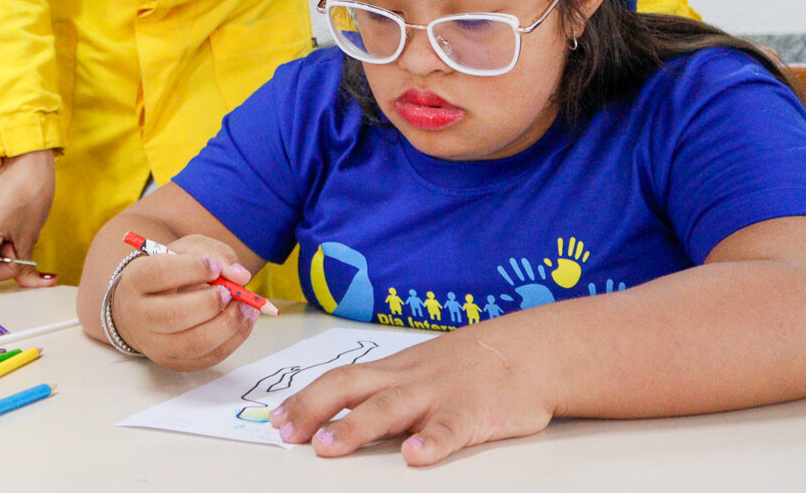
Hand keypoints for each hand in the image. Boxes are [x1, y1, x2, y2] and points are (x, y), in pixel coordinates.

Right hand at [109, 235, 257, 369]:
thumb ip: (214, 253)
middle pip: (174, 315)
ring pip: (193, 343)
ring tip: (246, 306)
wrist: (146, 306)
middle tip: (231, 292)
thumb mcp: (187, 251)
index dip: (192, 269)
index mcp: (137, 280)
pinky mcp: (173, 363)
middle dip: (211, 303)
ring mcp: (155, 344)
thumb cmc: (170, 273)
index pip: (161, 274)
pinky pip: (208, 358)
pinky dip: (234, 340)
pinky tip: (244, 321)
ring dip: (228, 325)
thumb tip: (241, 276)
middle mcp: (139, 316)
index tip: (214, 267)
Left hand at [267, 325, 554, 465]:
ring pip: (391, 408)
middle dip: (313, 410)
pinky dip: (432, 441)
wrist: (530, 351)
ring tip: (328, 448)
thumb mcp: (421, 369)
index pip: (339, 379)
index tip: (276, 419)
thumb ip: (387, 389)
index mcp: (393, 371)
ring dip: (356, 427)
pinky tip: (416, 456)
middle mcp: (408, 380)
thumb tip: (341, 413)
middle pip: (351, 387)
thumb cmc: (470, 365)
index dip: (305, 398)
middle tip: (287, 434)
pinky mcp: (474, 413)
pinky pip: (450, 428)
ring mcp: (439, 395)